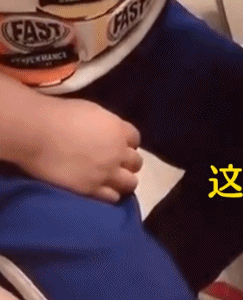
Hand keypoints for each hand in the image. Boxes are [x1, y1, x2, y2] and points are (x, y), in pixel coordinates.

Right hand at [19, 98, 142, 203]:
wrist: (38, 132)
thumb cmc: (61, 115)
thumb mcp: (93, 112)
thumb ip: (106, 126)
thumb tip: (107, 133)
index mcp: (119, 130)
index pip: (135, 139)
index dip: (127, 143)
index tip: (119, 146)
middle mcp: (118, 152)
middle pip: (136, 163)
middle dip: (128, 164)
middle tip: (115, 165)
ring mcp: (107, 172)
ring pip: (130, 183)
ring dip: (123, 181)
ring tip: (111, 181)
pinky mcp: (92, 189)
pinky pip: (112, 197)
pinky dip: (110, 194)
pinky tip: (101, 191)